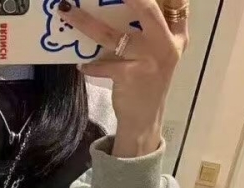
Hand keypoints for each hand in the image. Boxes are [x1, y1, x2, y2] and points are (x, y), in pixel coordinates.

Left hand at [58, 0, 188, 157]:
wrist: (146, 120)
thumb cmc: (148, 82)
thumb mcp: (159, 53)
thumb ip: (152, 29)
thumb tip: (116, 5)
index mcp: (176, 36)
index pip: (177, 5)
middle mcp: (166, 45)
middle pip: (147, 9)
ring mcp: (148, 60)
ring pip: (111, 35)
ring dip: (84, 22)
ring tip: (66, 10)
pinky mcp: (129, 76)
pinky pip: (102, 64)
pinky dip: (90, 65)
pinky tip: (82, 65)